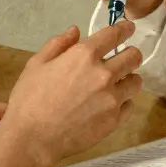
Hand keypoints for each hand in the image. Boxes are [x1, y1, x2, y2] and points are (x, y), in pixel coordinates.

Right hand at [0, 21, 143, 166]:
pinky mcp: (114, 120)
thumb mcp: (37, 64)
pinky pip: (129, 105)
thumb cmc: (29, 99)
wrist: (32, 139)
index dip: (124, 29)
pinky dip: (123, 102)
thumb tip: (76, 31)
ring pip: (136, 82)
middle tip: (125, 58)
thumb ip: (58, 44)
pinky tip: (111, 105)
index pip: (114, 35)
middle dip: (131, 54)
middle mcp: (104, 74)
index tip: (128, 28)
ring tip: (118, 84)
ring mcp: (112, 98)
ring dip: (129, 79)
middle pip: (133, 57)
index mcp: (84, 55)